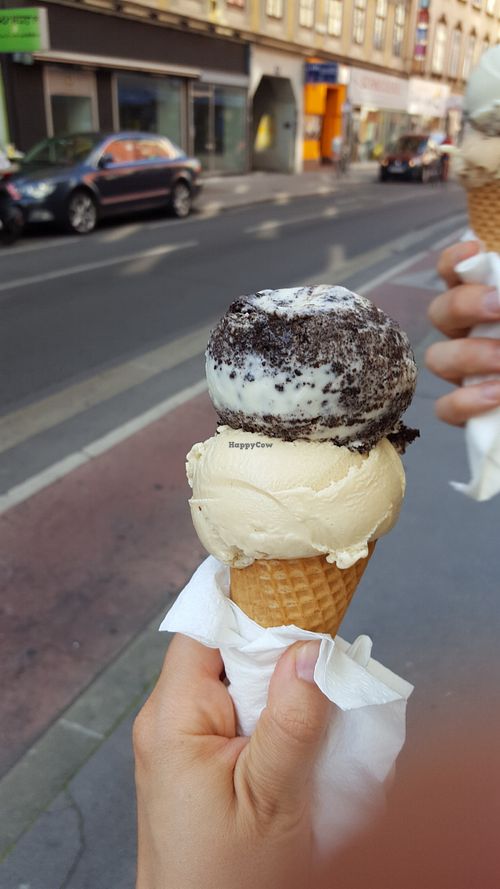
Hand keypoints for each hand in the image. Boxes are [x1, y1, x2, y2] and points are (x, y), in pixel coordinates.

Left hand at [134, 634, 330, 888]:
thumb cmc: (229, 882)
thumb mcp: (271, 799)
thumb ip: (292, 721)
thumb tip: (310, 648)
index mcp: (174, 717)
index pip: (206, 628)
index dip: (252, 609)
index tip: (304, 601)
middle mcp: (170, 720)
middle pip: (226, 654)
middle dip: (278, 655)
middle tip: (327, 668)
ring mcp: (183, 742)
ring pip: (239, 686)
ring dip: (282, 692)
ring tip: (323, 709)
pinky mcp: (200, 763)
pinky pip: (239, 719)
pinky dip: (274, 720)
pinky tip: (305, 742)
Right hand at [426, 240, 499, 424]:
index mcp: (486, 303)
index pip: (454, 272)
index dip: (455, 260)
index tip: (476, 250)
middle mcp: (470, 333)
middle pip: (440, 311)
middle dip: (465, 305)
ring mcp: (466, 372)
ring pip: (438, 358)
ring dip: (471, 354)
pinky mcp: (469, 410)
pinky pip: (448, 407)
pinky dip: (468, 400)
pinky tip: (498, 394)